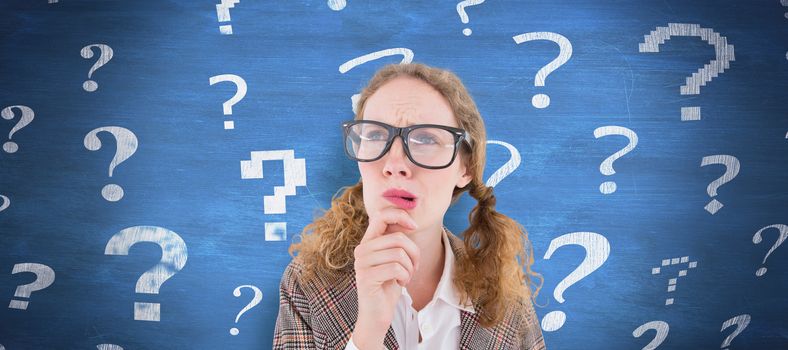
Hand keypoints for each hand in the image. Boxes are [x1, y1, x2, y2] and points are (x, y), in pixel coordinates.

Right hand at [351, 208, 420, 348]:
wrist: (377, 314)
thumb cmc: (388, 285)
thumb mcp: (395, 259)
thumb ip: (397, 241)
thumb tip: (410, 222)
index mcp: (368, 241)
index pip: (381, 215)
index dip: (400, 215)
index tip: (414, 227)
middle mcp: (361, 249)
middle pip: (398, 238)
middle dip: (414, 253)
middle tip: (414, 266)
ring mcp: (361, 263)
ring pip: (399, 254)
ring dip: (410, 268)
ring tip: (406, 276)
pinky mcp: (366, 277)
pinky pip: (395, 268)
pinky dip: (405, 276)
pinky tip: (401, 283)